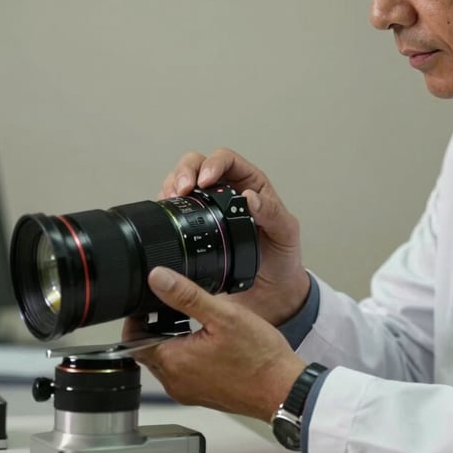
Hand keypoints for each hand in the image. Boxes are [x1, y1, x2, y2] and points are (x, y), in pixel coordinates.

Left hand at [125, 267, 305, 420]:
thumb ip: (186, 295)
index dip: (136, 318)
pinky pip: (183, 371)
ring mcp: (188, 391)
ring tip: (192, 319)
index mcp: (173, 362)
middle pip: (148, 350)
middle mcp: (175, 382)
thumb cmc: (259, 356)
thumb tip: (157, 278)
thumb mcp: (223, 314)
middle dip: (154, 327)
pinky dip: (187, 354)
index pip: (133, 340)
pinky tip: (209, 341)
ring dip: (171, 340)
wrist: (283, 388)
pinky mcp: (203, 395)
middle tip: (171, 306)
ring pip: (166, 361)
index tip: (149, 301)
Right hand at [160, 148, 309, 324]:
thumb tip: (250, 197)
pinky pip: (175, 208)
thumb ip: (271, 212)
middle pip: (198, 164)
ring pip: (182, 182)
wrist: (270, 292)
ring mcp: (208, 209)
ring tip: (171, 198)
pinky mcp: (194, 228)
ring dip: (172, 184)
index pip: (227, 160)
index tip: (205, 180)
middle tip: (182, 189)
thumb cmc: (282, 257)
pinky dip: (167, 206)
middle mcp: (227, 191)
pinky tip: (167, 213)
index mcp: (250, 184)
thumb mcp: (285, 232)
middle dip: (186, 171)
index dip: (213, 163)